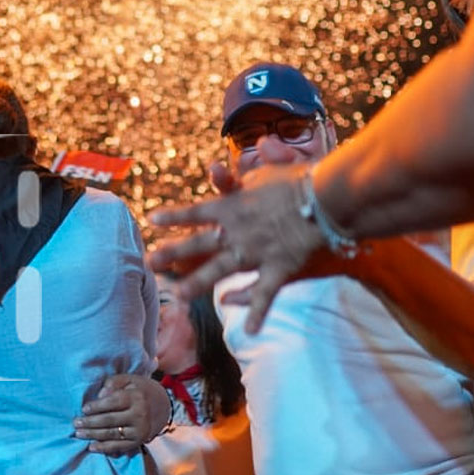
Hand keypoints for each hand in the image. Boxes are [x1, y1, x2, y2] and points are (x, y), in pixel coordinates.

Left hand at [73, 374, 168, 454]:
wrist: (163, 406)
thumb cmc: (140, 390)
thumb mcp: (129, 379)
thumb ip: (113, 382)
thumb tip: (100, 395)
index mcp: (136, 397)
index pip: (113, 403)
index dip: (97, 407)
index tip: (84, 409)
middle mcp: (139, 415)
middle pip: (110, 420)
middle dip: (90, 423)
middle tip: (76, 423)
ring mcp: (139, 430)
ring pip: (112, 434)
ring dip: (93, 436)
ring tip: (78, 434)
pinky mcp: (139, 441)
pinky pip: (119, 446)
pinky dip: (104, 448)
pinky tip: (91, 447)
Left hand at [149, 162, 327, 332]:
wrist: (323, 198)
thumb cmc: (299, 178)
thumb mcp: (274, 167)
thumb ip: (261, 162)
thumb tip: (262, 143)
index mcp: (231, 205)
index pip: (195, 211)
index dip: (173, 216)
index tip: (151, 220)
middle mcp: (236, 231)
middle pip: (197, 244)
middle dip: (172, 253)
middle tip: (149, 262)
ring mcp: (255, 252)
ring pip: (220, 271)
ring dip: (198, 284)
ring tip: (179, 296)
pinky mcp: (277, 268)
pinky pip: (265, 294)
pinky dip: (258, 312)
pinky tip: (249, 332)